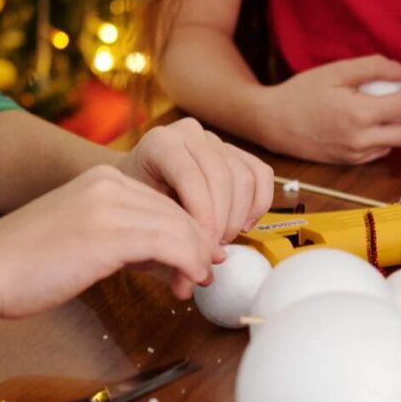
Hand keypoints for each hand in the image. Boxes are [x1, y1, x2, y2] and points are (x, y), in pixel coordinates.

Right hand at [0, 165, 218, 314]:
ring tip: (192, 286)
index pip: (166, 202)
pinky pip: (170, 245)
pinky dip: (187, 265)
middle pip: (179, 211)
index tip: (197, 262)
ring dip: (195, 260)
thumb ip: (125, 242)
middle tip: (201, 278)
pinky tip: (185, 285)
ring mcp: (108, 206)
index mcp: (102, 180)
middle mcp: (109, 184)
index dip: (189, 234)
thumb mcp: (83, 241)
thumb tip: (170, 260)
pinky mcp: (108, 234)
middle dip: (198, 247)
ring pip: (180, 227)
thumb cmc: (24, 266)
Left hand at [118, 118, 273, 243]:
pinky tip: (244, 225)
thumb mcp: (143, 214)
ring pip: (244, 177)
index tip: (203, 246)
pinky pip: (261, 174)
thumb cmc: (139, 201)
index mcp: (161, 143)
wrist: (140, 182)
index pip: (190, 175)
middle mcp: (190, 133)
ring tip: (223, 241)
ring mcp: (216, 140)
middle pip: (222, 176)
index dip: (202, 214)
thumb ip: (168, 233)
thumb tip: (196, 268)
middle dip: (222, 220)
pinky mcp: (236, 151)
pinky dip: (259, 203)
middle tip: (214, 250)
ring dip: (239, 217)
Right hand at [263, 55, 400, 163]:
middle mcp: (362, 140)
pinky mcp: (352, 161)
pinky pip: (382, 149)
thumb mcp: (337, 71)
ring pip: (399, 144)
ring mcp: (357, 154)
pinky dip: (390, 133)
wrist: (274, 122)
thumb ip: (375, 68)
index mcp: (359, 114)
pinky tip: (382, 117)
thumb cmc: (302, 92)